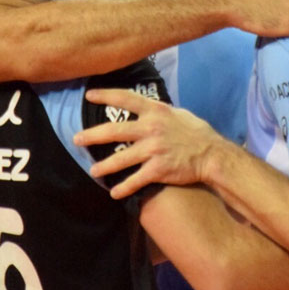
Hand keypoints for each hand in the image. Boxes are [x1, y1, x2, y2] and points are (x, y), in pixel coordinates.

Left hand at [74, 88, 224, 197]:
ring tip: (93, 170)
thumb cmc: (195, 131)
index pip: (126, 98)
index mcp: (155, 110)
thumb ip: (157, 110)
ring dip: (104, 166)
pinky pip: (136, 179)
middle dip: (92, 136)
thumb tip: (143, 106)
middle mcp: (151, 128)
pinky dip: (124, 188)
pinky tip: (114, 193)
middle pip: (114, 131)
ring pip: (121, 158)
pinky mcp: (158, 169)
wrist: (212, 154)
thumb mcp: (176, 113)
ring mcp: (153, 149)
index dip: (106, 95)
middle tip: (76, 139)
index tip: (89, 96)